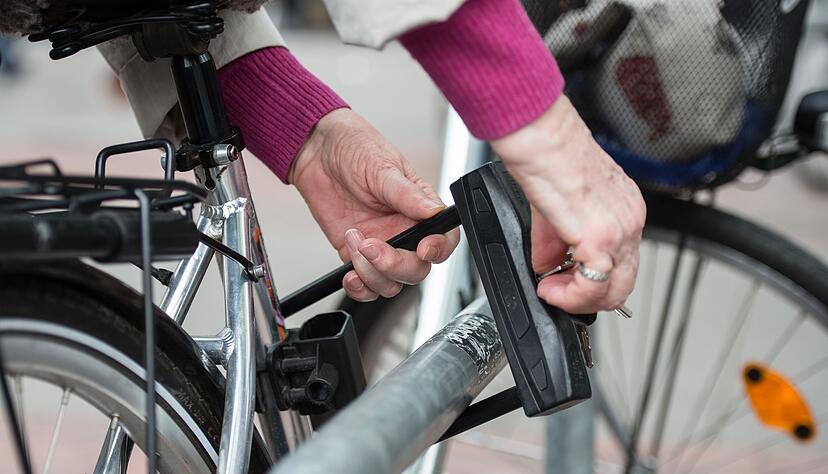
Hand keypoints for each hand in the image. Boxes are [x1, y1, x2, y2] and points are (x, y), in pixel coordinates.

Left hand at [291, 109, 459, 300]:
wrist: (316, 151)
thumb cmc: (355, 148)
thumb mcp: (383, 166)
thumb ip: (408, 194)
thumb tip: (434, 210)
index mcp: (420, 208)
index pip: (444, 238)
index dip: (438, 249)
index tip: (422, 249)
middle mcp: (404, 230)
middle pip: (417, 268)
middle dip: (396, 265)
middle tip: (372, 246)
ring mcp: (381, 245)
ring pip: (391, 282)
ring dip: (372, 274)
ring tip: (354, 242)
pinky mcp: (356, 254)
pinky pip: (366, 285)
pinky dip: (359, 288)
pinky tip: (349, 273)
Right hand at [492, 96, 645, 313]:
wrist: (542, 138)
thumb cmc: (549, 154)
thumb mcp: (557, 205)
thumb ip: (555, 240)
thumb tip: (546, 264)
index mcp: (624, 209)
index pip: (622, 262)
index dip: (589, 279)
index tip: (560, 278)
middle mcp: (630, 220)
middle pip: (624, 284)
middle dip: (587, 298)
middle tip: (557, 290)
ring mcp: (620, 230)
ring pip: (614, 292)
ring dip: (577, 299)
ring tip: (550, 288)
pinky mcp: (600, 238)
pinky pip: (592, 287)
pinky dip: (569, 296)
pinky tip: (549, 287)